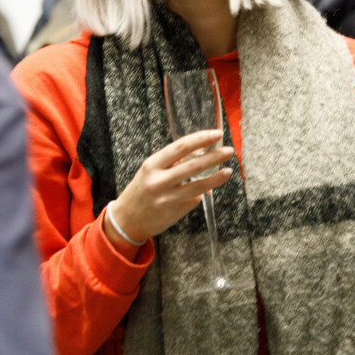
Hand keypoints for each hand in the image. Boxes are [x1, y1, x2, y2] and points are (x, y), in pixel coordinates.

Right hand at [105, 129, 231, 246]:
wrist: (126, 220)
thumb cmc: (141, 190)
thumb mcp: (150, 170)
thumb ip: (172, 162)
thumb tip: (201, 151)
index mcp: (152, 165)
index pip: (181, 147)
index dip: (201, 139)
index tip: (216, 134)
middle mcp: (158, 181)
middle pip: (193, 166)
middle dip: (214, 157)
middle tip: (229, 151)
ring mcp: (167, 199)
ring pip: (198, 186)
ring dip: (216, 178)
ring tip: (227, 171)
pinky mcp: (174, 213)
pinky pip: (194, 199)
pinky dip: (202, 192)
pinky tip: (208, 188)